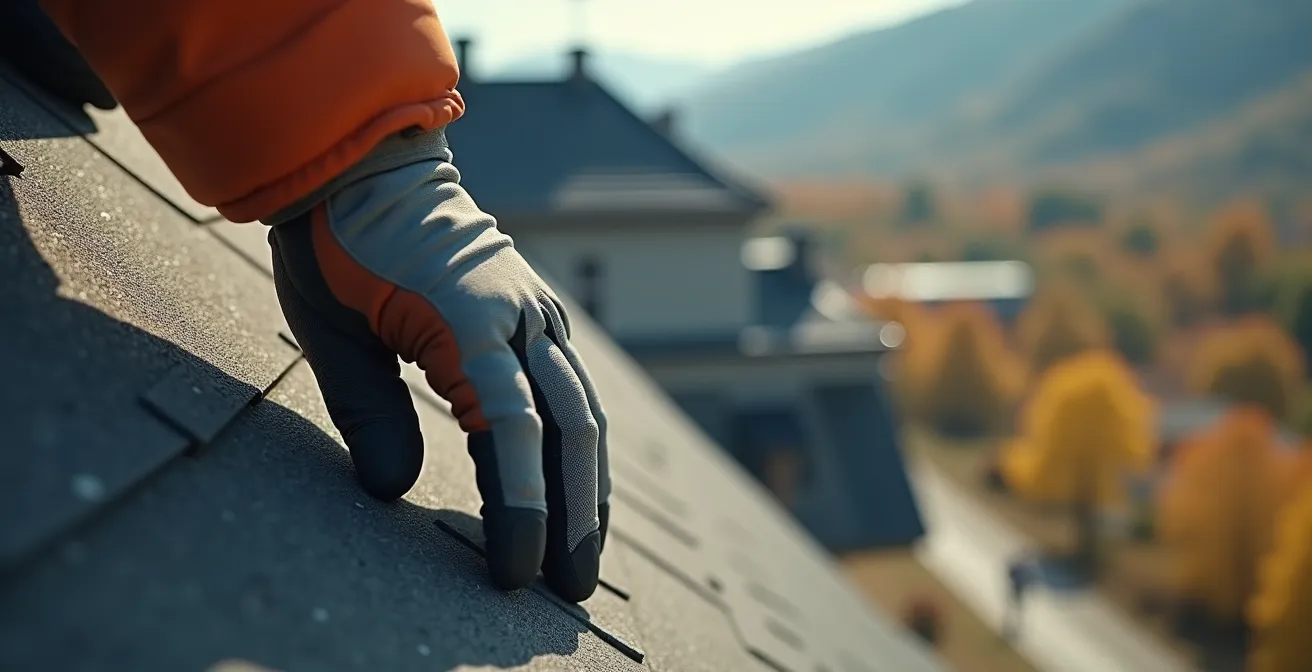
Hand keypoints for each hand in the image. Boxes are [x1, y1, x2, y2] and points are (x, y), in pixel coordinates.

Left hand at [266, 156, 609, 602]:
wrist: (369, 166)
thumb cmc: (338, 246)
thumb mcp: (332, 332)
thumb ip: (367, 411)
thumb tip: (392, 491)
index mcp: (472, 320)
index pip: (514, 431)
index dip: (522, 507)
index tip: (515, 571)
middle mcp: (522, 318)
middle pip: (570, 430)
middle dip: (576, 514)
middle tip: (569, 589)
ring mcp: (538, 315)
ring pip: (584, 413)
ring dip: (589, 487)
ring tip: (584, 557)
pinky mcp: (537, 318)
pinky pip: (571, 390)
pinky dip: (578, 447)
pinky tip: (575, 488)